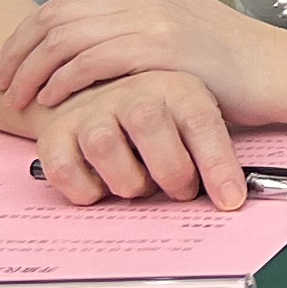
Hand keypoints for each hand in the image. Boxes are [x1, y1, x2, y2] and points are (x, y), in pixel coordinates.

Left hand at [0, 0, 286, 124]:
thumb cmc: (233, 68)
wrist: (283, 72)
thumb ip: (137, 31)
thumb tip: (85, 54)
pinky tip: (54, 101)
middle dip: (20, 51)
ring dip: (32, 70)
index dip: (30, 32)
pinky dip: (63, 80)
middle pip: (58, 15)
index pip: (69, 0)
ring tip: (20, 98)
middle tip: (4, 84)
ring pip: (66, 36)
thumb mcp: (180, 33)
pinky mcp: (162, 46)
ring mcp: (155, 16)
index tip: (12, 63)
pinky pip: (91, 59)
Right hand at [29, 66, 249, 209]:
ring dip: (127, 179)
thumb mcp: (194, 122)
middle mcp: (131, 91)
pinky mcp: (54, 133)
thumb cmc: (158, 120)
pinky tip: (103, 187)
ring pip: (103, 144)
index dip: (217, 163)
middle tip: (180, 190)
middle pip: (147, 122)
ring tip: (139, 186)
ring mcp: (90, 109)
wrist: (97, 94)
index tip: (230, 200)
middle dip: (169, 169)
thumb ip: (211, 152)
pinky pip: (64, 168)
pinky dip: (86, 189)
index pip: (200, 121)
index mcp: (175, 87)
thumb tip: (232, 196)